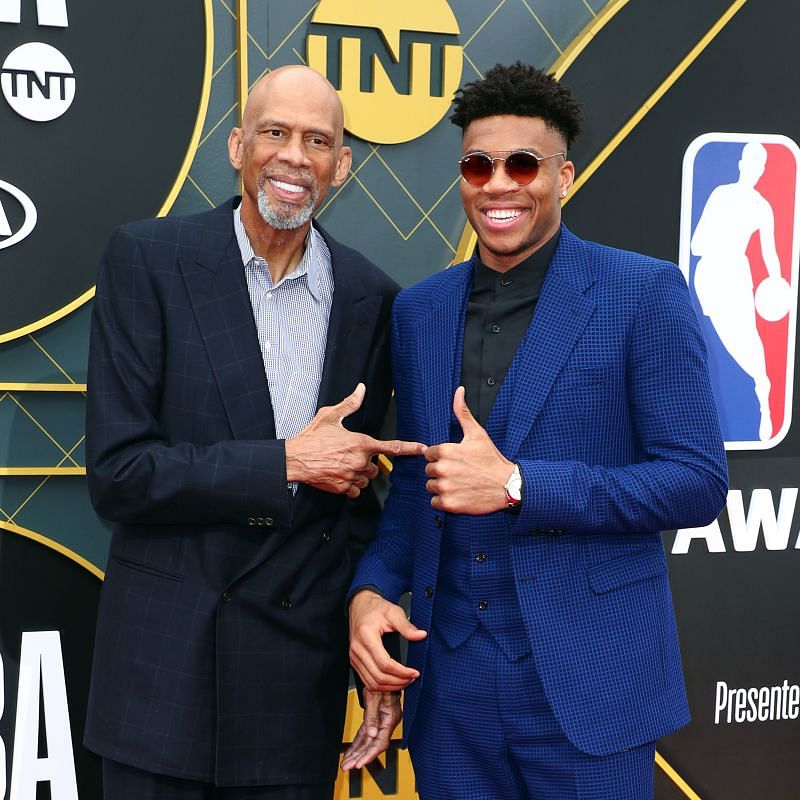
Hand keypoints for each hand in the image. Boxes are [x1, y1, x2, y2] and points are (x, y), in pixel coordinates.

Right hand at [285, 383, 425, 497]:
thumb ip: (350, 404)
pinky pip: (356, 491)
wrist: (294, 459)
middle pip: (377, 467)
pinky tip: (340, 476)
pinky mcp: (343, 488)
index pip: (392, 446)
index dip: (410, 448)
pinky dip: (351, 486)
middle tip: (352, 456)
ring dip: (360, 475)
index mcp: (360, 443)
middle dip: (368, 462)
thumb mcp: (330, 416)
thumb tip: (360, 390)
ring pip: (367, 480)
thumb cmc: (310, 439)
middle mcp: (359, 461)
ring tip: (344, 465)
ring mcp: (352, 476)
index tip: (422, 449)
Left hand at [340, 689, 400, 770]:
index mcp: (390, 719)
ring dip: (357, 753)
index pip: (380, 743)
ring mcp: (380, 722)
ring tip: (346, 763)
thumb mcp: (375, 698)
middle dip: (359, 757)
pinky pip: (365, 734)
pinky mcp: (374, 719)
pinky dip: (358, 743)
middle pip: (372, 745)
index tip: (359, 764)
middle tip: (348, 767)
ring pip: (368, 742)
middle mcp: (386, 723)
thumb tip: (371, 735)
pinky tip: (350, 752)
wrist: (383, 672)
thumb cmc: (383, 681)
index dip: (369, 755)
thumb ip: (373, 717)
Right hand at [349, 590, 426, 690]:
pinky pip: (367, 681)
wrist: (360, 605)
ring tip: (405, 681)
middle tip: (412, 678)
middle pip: (378, 677)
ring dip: (390, 687)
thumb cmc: (376, 608)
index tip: (414, 672)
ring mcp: (354, 657)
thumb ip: (407, 626)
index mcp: (366, 636)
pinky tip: (393, 681)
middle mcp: (357, 649)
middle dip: (398, 682)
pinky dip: (381, 686)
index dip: (401, 672)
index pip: (385, 664)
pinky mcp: (354, 661)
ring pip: (372, 683)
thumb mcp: (393, 612)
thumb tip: (421, 635)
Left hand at [424, 386, 513, 513]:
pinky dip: (444, 501)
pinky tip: (457, 495)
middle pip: (429, 471)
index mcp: (445, 451)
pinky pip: (434, 502)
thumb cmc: (492, 460)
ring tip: (459, 484)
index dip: (442, 457)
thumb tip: (458, 391)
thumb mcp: (477, 434)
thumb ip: (462, 412)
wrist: (508, 485)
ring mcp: (445, 487)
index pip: (429, 454)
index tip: (456, 460)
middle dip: (441, 472)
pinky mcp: (449, 503)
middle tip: (459, 472)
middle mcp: (442, 469)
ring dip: (441, 487)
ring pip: (431, 486)